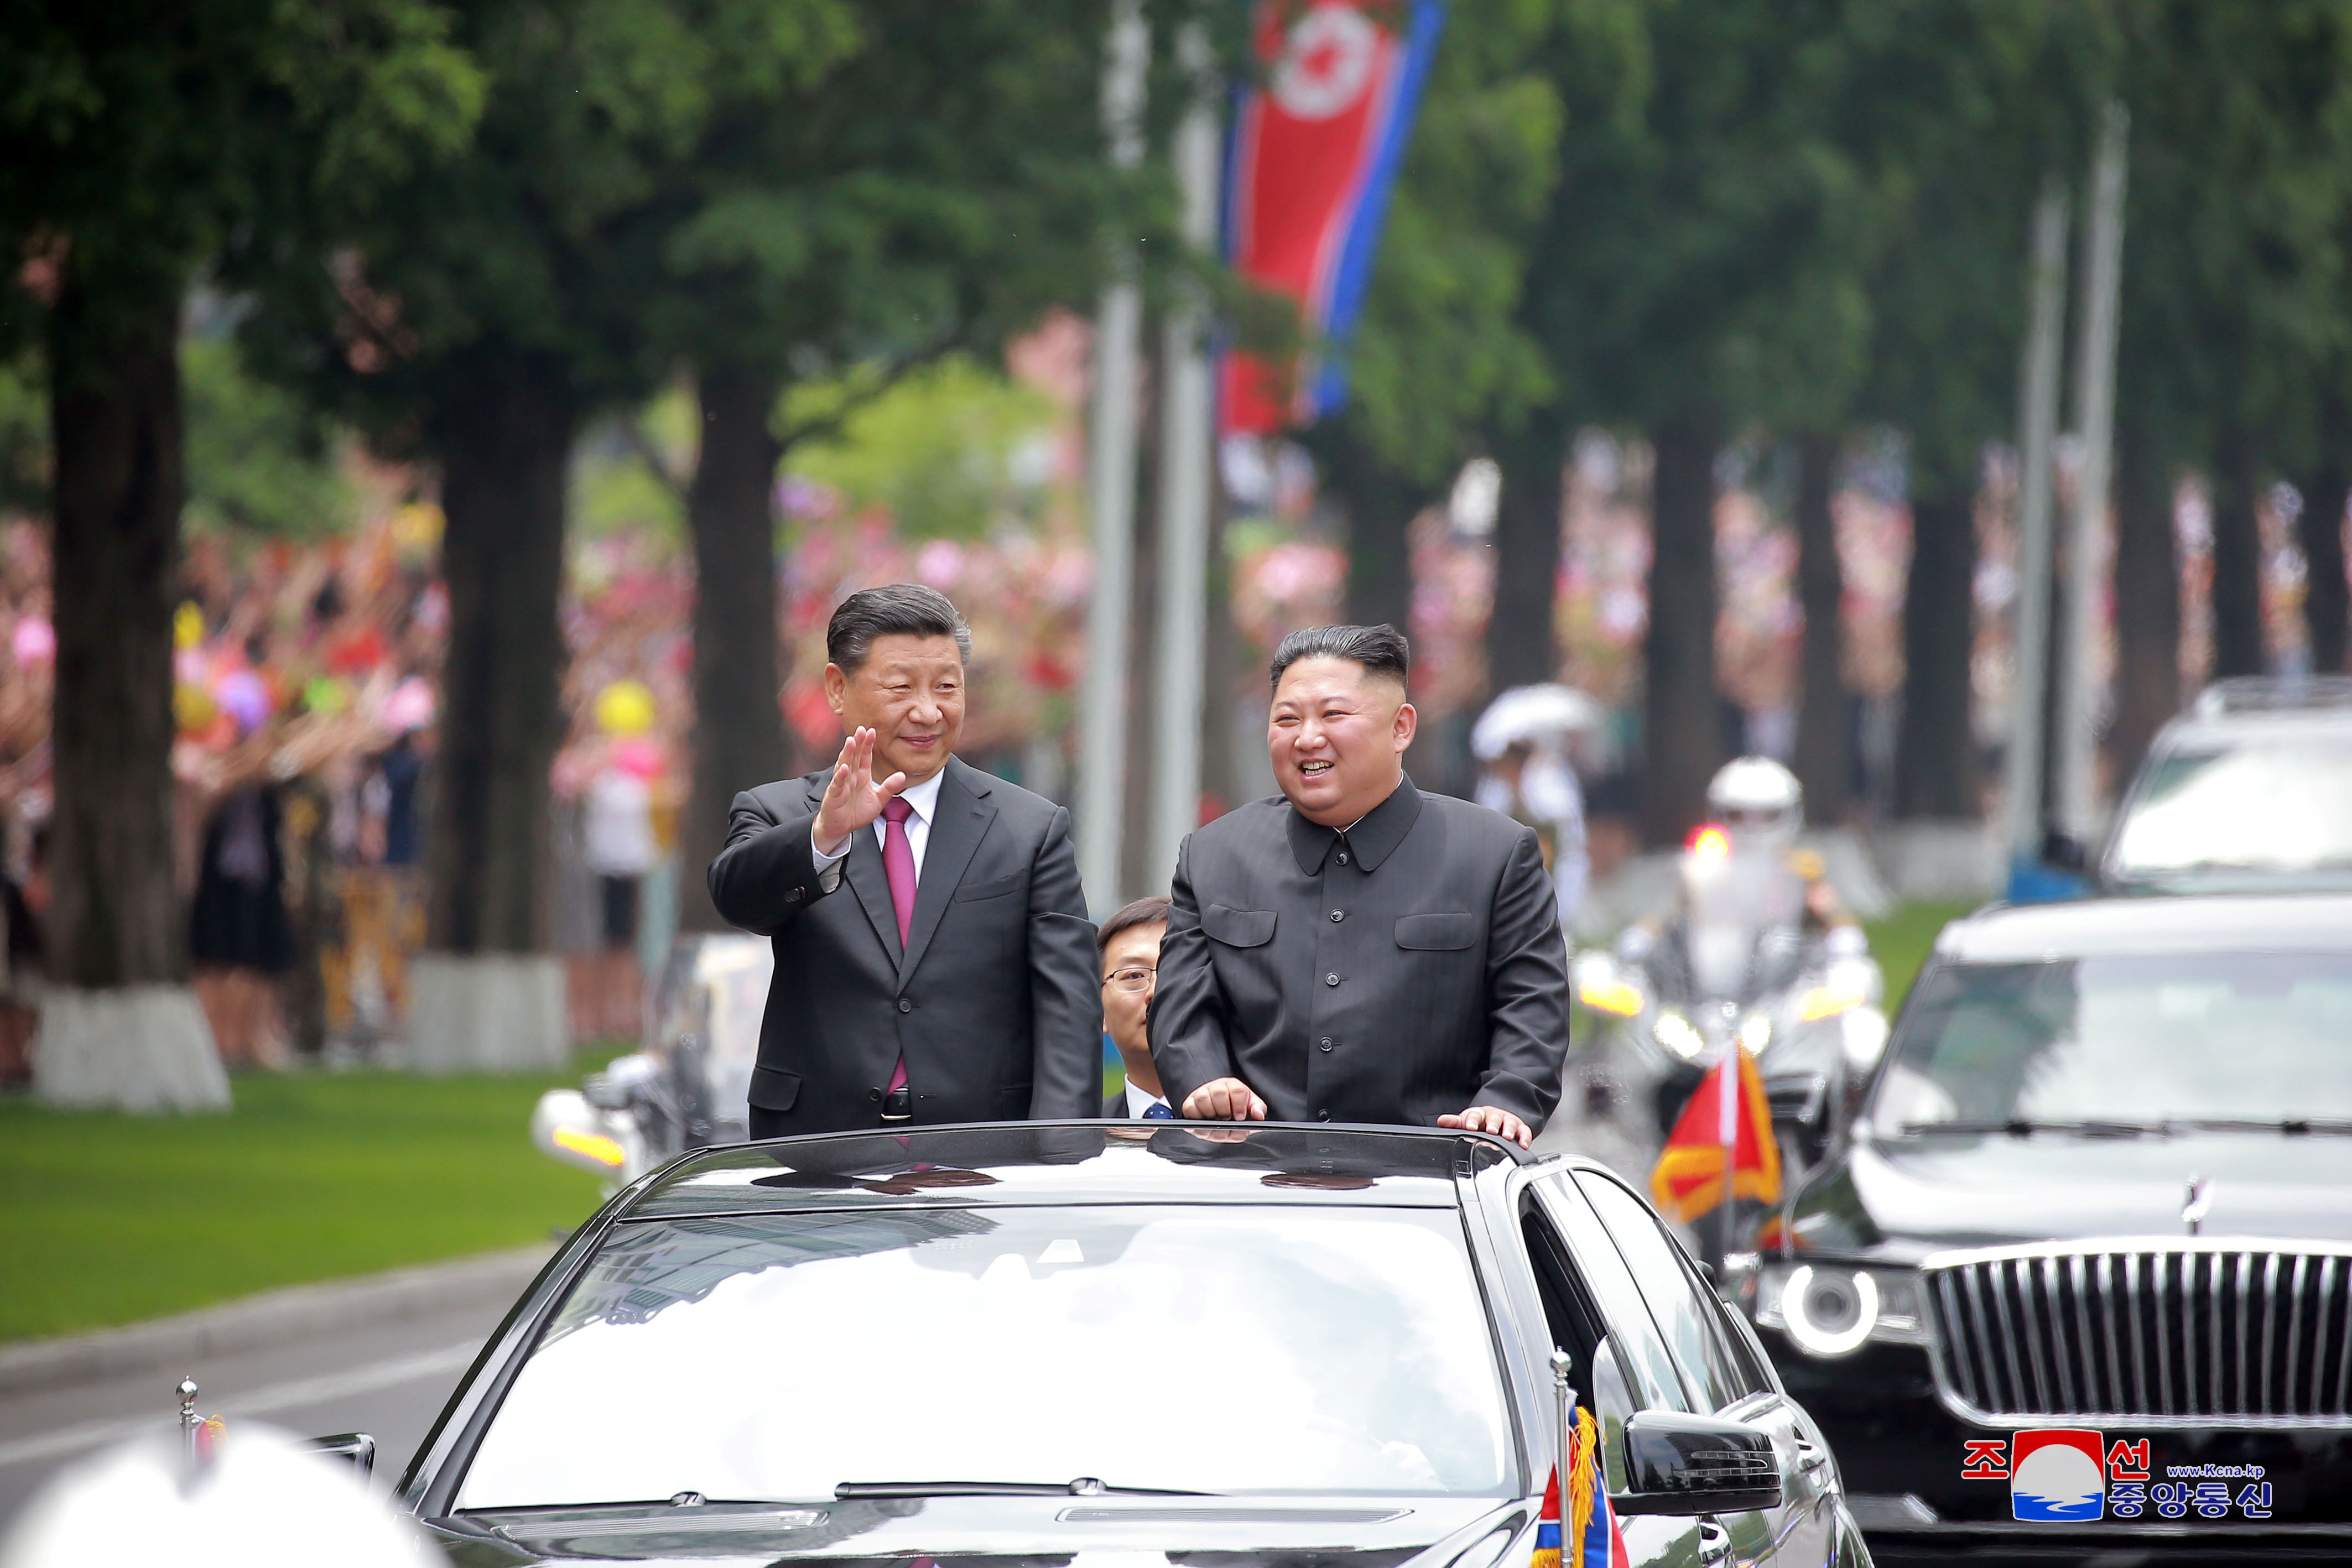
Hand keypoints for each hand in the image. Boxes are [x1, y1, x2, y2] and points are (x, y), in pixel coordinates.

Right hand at [813, 728, 906, 856]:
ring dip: (847, 754)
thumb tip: (902, 775)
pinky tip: (844, 768)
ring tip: (851, 741)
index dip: (868, 744)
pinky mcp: (834, 796)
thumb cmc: (856, 812)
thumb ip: (889, 787)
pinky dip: (840, 776)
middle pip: (853, 756)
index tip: (872, 731)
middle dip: (857, 742)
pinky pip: (837, 784)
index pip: (865, 756)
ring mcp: (841, 785)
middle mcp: (851, 777)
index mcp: (861, 775)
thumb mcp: (878, 800)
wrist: (841, 828)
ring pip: (844, 766)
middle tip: (861, 729)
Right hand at [1182, 1077, 1267, 1121]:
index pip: (1237, 1090)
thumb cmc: (1234, 1110)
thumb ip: (1257, 1110)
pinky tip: (1205, 1126)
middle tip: (1227, 1121)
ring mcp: (1201, 1094)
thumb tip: (1259, 1116)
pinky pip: (1189, 1108)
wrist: (1217, 1114)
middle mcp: (1216, 1087)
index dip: (1239, 1105)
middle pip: (1219, 1092)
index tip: (1240, 1118)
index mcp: (1232, 1086)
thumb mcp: (1250, 1108)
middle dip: (1224, 1110)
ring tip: (1216, 1124)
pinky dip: (1197, 1119)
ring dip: (1211, 1115)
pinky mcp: (1189, 1104)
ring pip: (1203, 1099)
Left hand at [1439, 1104, 1532, 1147]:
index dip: (1473, 1120)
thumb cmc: (1481, 1122)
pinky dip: (1525, 1137)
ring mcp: (1508, 1121)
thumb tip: (1441, 1121)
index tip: (1470, 1126)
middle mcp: (1494, 1116)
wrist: (1498, 1119)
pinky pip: (1524, 1131)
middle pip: (1494, 1118)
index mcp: (1480, 1114)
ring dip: (1508, 1130)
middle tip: (1491, 1130)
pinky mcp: (1520, 1128)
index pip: (1475, 1115)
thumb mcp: (1467, 1121)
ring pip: (1509, 1123)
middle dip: (1493, 1124)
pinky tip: (1523, 1144)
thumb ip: (1455, 1122)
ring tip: (1507, 1137)